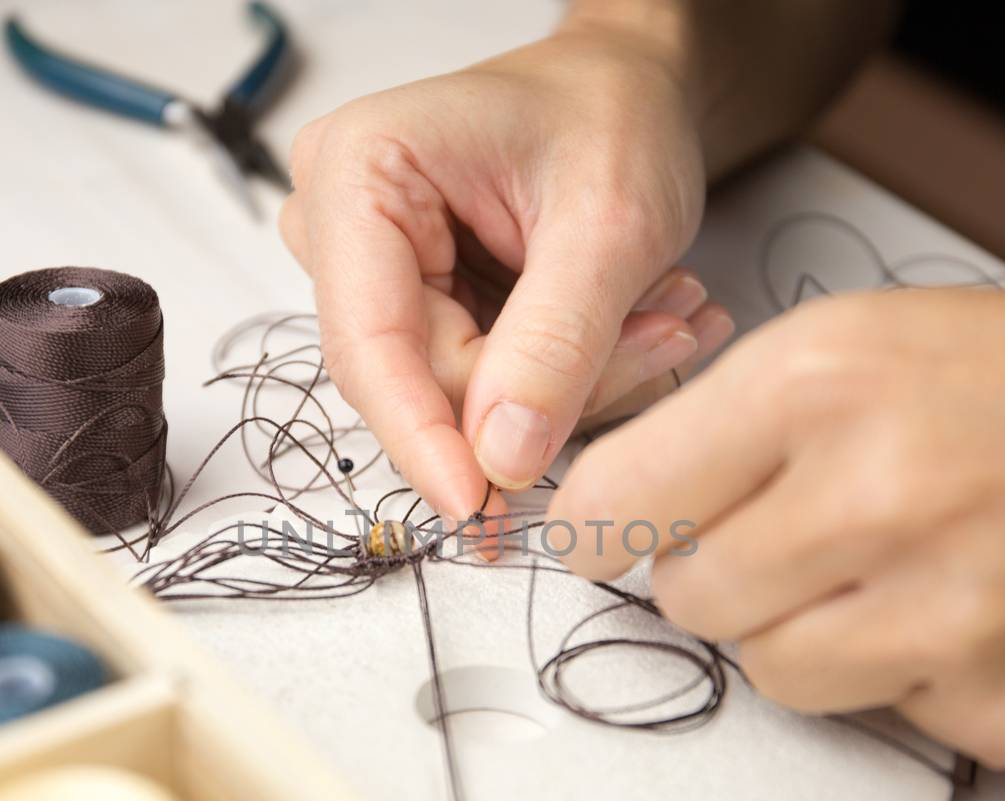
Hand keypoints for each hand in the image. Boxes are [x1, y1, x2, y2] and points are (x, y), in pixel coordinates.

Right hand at [279, 19, 731, 519]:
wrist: (626, 87)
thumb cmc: (612, 112)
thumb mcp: (610, 221)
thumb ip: (557, 343)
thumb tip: (502, 460)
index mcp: (360, 171)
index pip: (369, 342)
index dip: (423, 436)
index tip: (478, 508)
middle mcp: (344, 222)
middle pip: (416, 377)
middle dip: (538, 393)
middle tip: (660, 340)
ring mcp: (376, 268)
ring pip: (455, 394)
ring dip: (566, 383)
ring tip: (659, 313)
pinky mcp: (417, 303)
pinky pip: (478, 386)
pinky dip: (561, 377)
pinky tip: (628, 324)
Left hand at [549, 278, 1004, 773]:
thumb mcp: (916, 334)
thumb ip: (770, 413)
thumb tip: (654, 490)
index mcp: (833, 377)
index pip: (624, 489)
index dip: (600, 522)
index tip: (600, 538)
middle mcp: (874, 496)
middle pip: (689, 596)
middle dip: (719, 575)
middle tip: (792, 541)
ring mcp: (946, 621)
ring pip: (775, 673)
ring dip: (811, 633)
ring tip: (909, 572)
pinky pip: (894, 719)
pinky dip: (922, 678)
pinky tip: (998, 615)